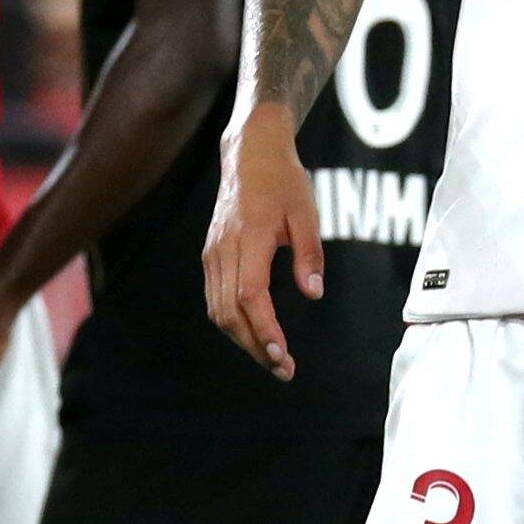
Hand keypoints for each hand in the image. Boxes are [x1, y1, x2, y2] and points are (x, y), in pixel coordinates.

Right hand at [203, 106, 321, 378]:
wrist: (249, 153)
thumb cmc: (283, 181)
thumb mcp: (306, 212)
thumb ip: (309, 254)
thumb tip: (313, 293)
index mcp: (249, 237)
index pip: (250, 295)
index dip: (264, 329)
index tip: (281, 355)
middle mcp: (223, 248)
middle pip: (229, 312)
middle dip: (255, 346)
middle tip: (283, 370)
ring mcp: (212, 252)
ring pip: (218, 310)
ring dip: (242, 340)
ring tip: (271, 359)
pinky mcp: (210, 254)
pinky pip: (215, 298)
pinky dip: (232, 322)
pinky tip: (254, 334)